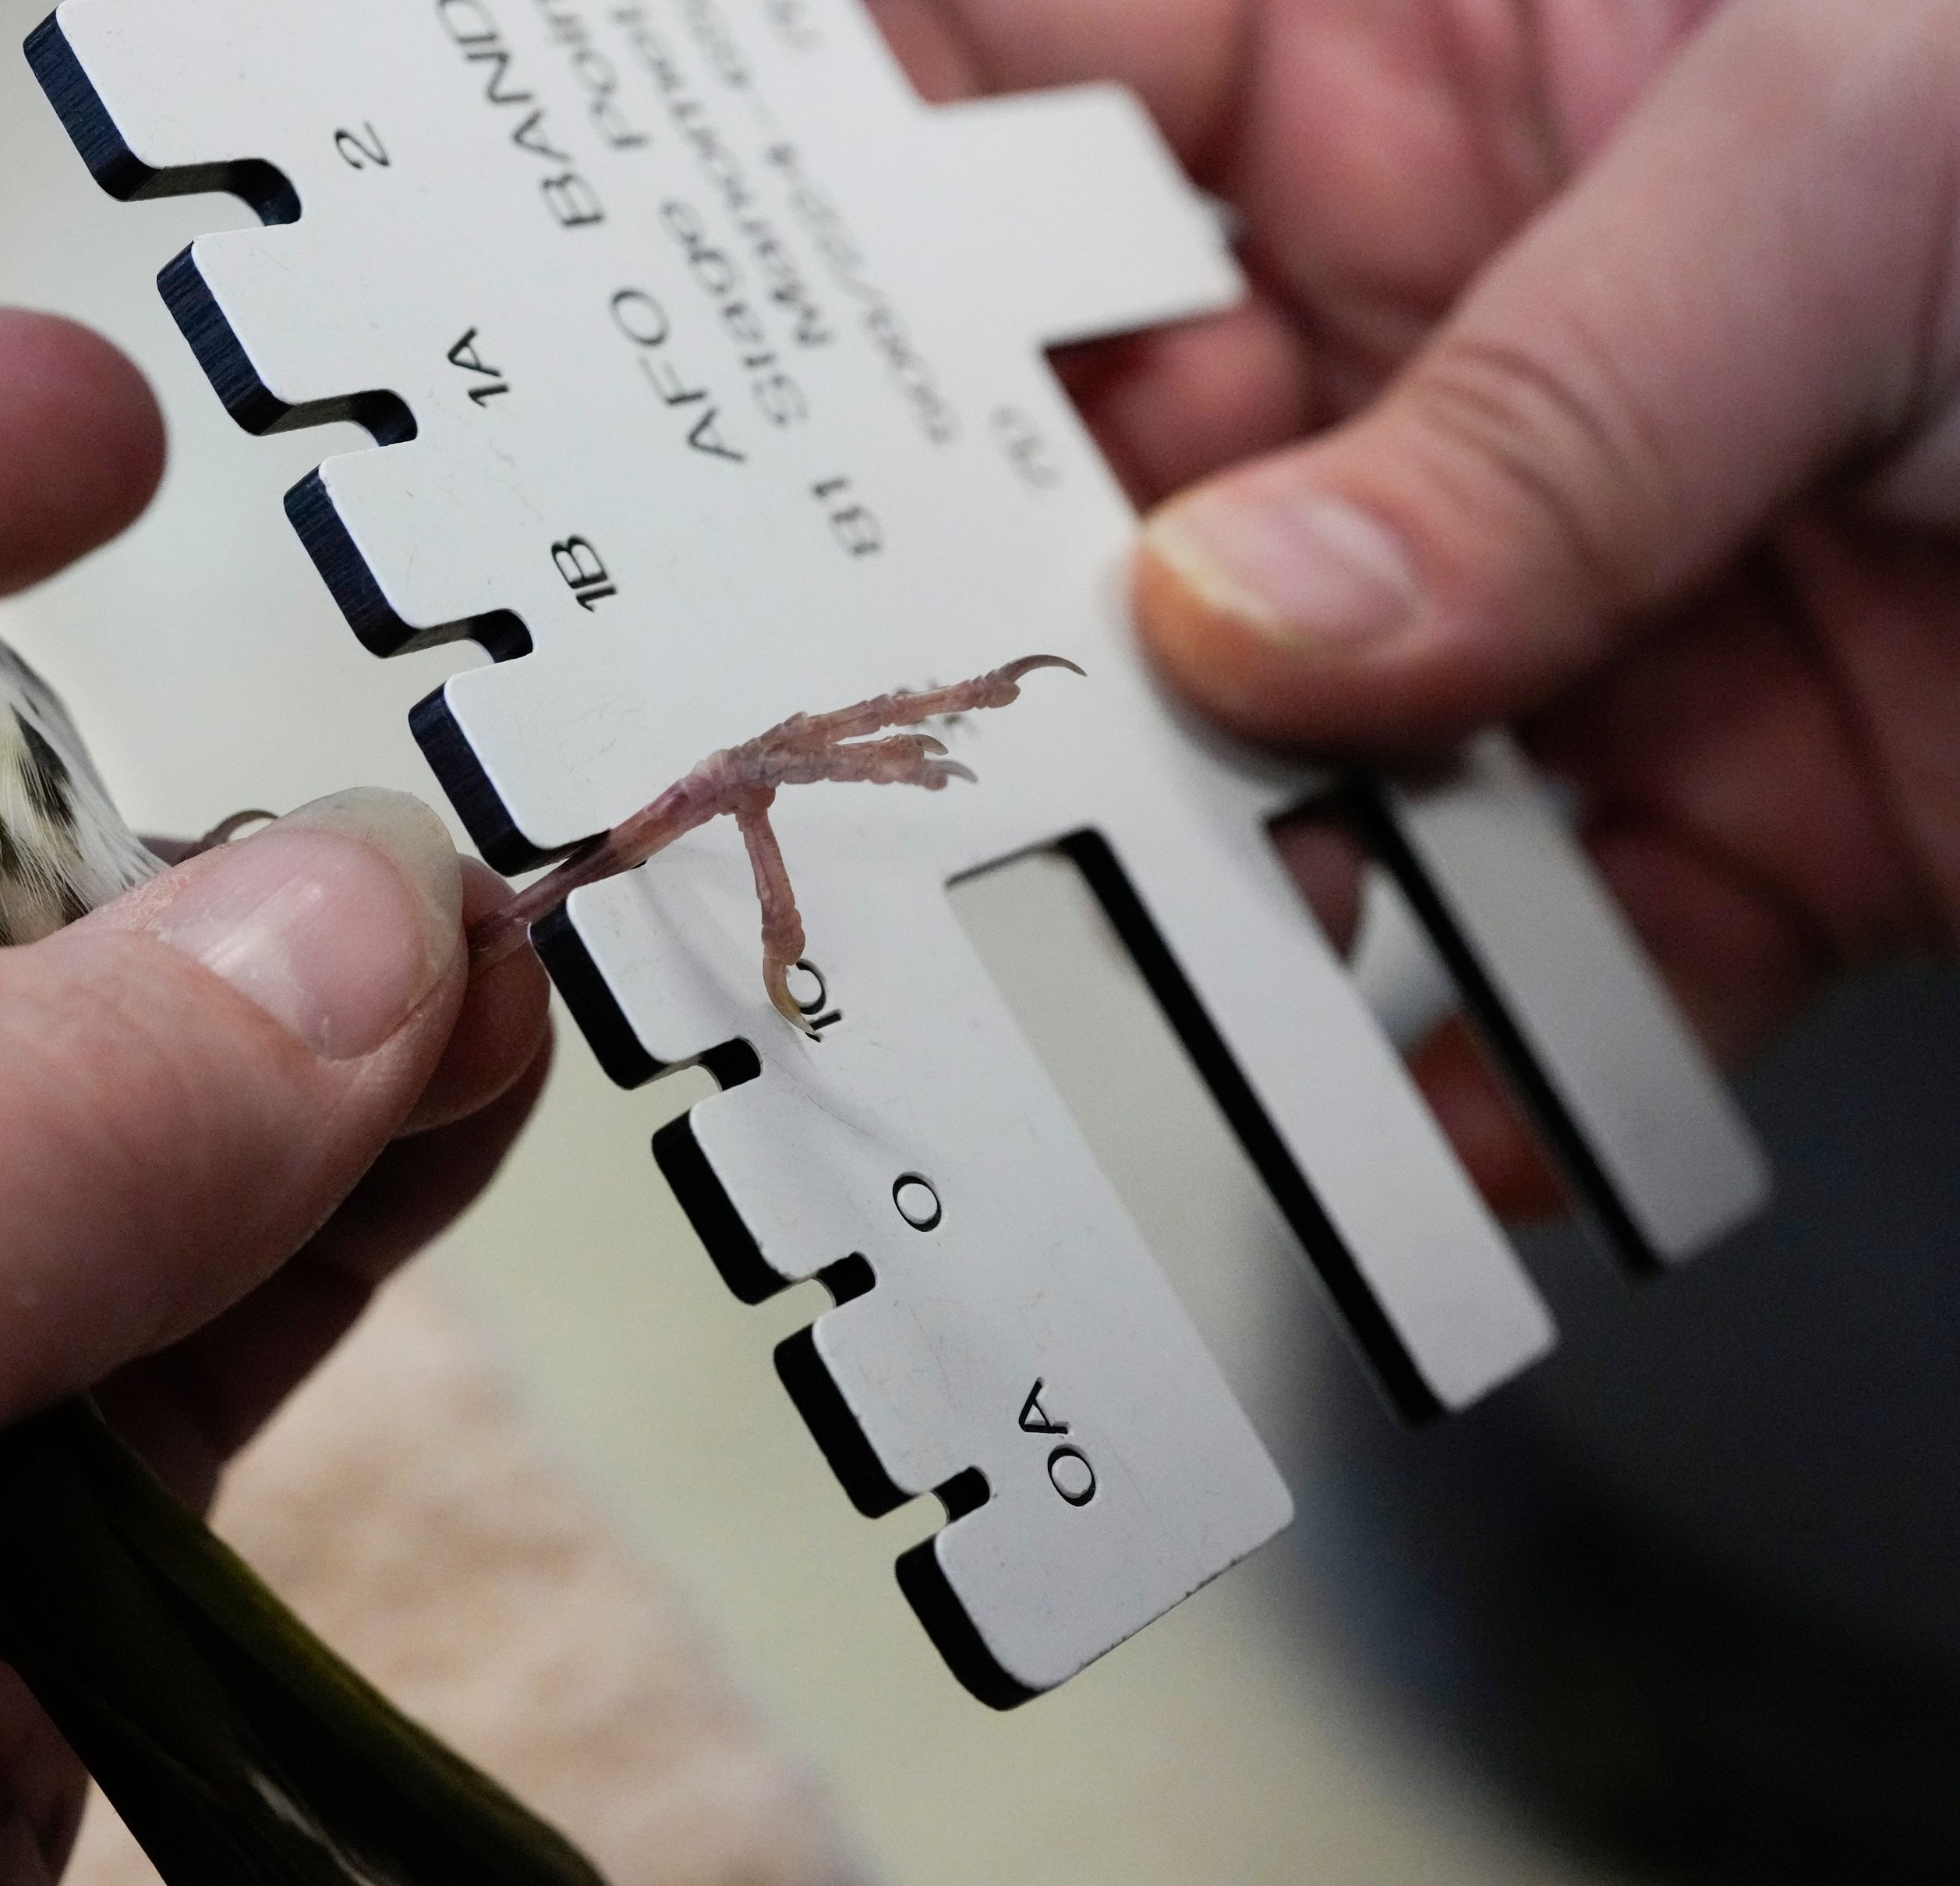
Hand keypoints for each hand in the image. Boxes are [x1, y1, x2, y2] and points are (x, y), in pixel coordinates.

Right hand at [877, 0, 1958, 1212]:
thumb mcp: (1874, 172)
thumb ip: (1546, 409)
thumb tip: (1239, 625)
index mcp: (1437, 69)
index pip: (1043, 115)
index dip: (840, 213)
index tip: (683, 360)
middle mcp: (1461, 337)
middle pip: (1111, 500)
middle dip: (997, 632)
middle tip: (884, 740)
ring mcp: (1583, 590)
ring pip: (1298, 773)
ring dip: (1228, 896)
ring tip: (1161, 979)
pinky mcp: (1735, 812)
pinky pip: (1554, 978)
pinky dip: (1485, 1091)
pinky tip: (1429, 1139)